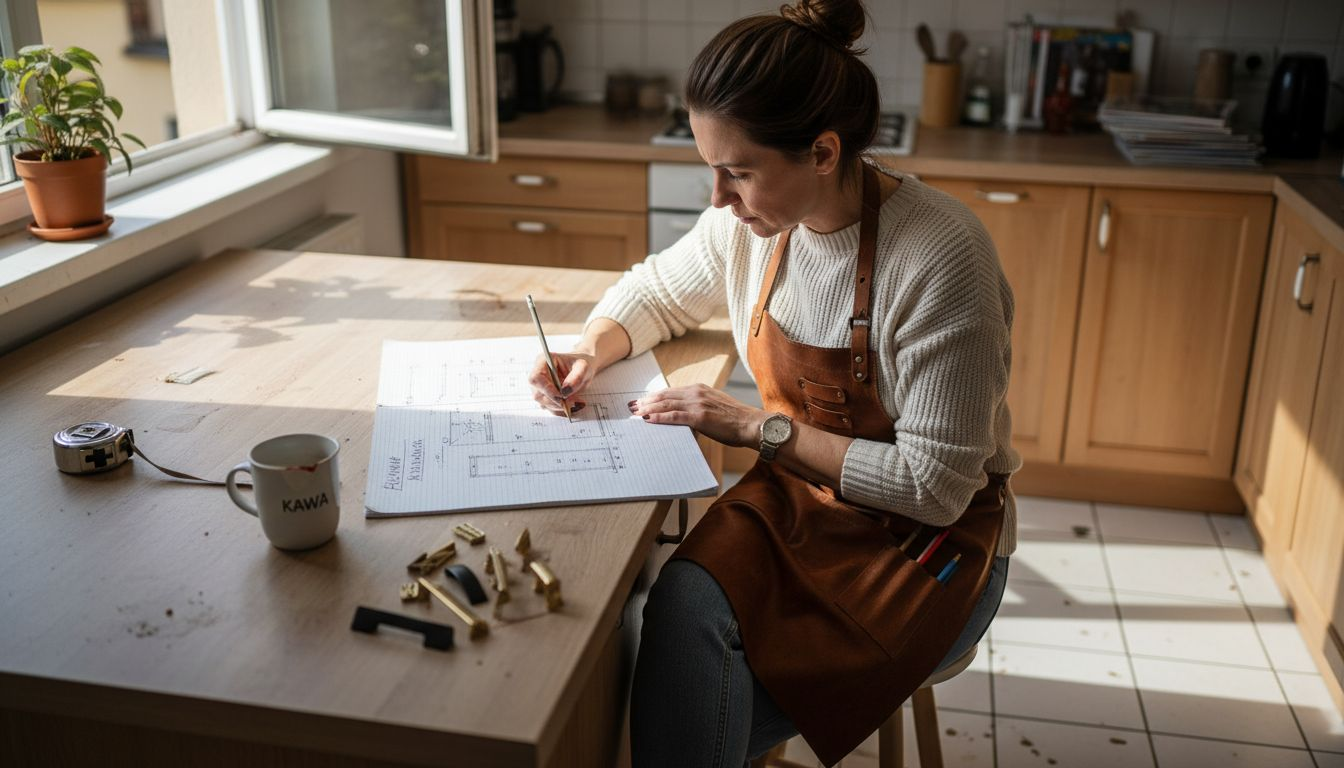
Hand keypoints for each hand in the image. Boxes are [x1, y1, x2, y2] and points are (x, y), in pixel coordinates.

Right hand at [528, 352, 594, 415]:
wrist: (582, 370)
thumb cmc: (580, 364)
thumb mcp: (583, 367)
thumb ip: (576, 377)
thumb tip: (565, 392)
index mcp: (543, 361)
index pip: (536, 377)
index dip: (547, 389)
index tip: (562, 396)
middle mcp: (538, 375)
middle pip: (538, 394)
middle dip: (557, 401)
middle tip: (575, 402)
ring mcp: (540, 388)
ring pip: (544, 404)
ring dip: (561, 407)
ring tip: (578, 402)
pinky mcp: (545, 398)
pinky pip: (551, 408)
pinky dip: (563, 410)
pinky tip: (575, 405)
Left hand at [629, 384, 765, 447]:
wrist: (751, 424)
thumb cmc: (735, 420)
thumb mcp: (714, 408)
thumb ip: (698, 408)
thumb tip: (684, 416)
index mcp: (699, 389)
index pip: (671, 391)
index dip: (654, 396)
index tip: (641, 400)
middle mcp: (696, 393)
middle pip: (664, 395)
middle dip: (646, 401)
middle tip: (631, 406)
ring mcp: (697, 404)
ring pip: (666, 404)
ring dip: (647, 408)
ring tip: (634, 413)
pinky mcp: (699, 416)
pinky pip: (674, 416)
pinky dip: (659, 417)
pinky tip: (648, 419)